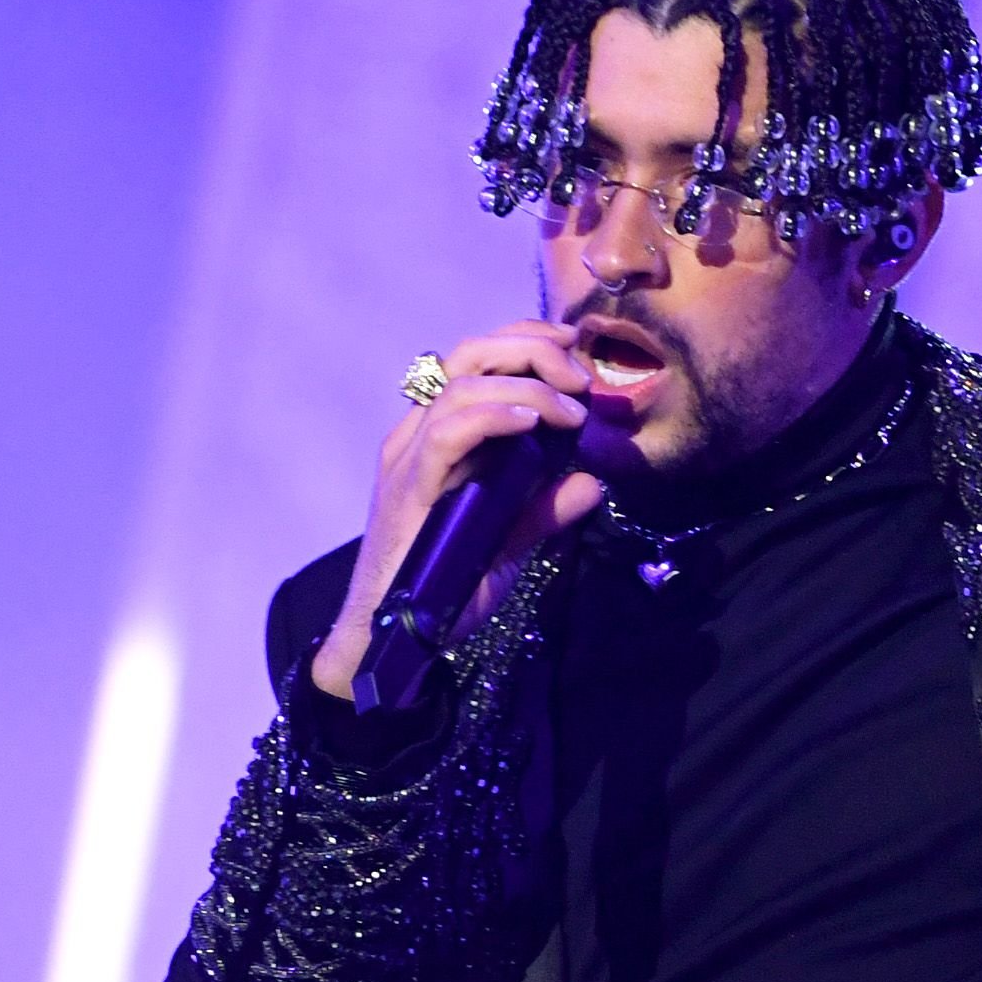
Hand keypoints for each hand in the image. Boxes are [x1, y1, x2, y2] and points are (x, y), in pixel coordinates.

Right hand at [310, 320, 608, 700]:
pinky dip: (494, 417)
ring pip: (461, 384)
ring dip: (526, 384)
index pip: (478, 361)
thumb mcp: (508, 545)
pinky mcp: (407, 486)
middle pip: (470, 356)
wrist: (390, 641)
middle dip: (531, 348)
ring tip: (571, 409)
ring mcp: (408, 457)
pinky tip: (533, 423)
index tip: (573, 347)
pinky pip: (447, 432)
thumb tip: (591, 482)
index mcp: (438, 435)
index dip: (525, 340)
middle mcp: (417, 434)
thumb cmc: (442, 589)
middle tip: (580, 374)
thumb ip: (544, 511)